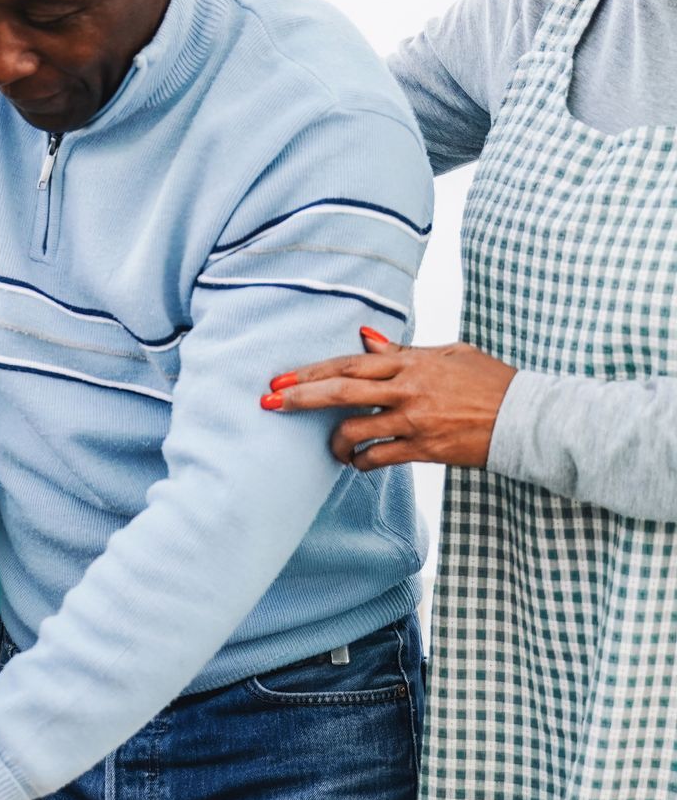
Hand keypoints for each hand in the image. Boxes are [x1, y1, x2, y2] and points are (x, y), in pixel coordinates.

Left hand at [265, 327, 517, 469]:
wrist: (528, 418)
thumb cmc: (490, 382)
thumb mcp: (448, 354)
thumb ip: (404, 350)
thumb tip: (365, 338)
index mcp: (411, 363)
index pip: (349, 363)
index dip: (311, 371)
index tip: (280, 379)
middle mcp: (408, 390)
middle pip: (341, 391)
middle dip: (300, 398)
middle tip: (269, 404)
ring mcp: (415, 421)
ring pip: (355, 430)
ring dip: (333, 441)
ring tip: (329, 447)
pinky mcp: (425, 449)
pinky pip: (378, 458)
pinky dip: (362, 461)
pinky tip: (359, 461)